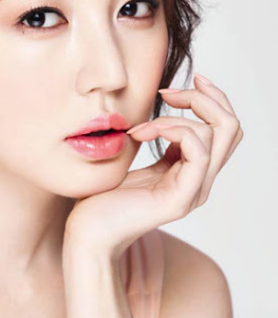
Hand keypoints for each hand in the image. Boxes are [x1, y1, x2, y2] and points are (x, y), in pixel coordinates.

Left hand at [64, 74, 243, 255]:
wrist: (87, 231)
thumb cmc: (102, 197)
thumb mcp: (134, 159)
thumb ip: (155, 139)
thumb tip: (163, 107)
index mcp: (191, 171)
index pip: (223, 129)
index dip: (209, 99)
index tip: (176, 86)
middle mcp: (200, 181)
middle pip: (231, 128)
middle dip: (204, 98)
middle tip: (167, 93)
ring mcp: (194, 191)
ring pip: (218, 134)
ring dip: (177, 116)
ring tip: (139, 128)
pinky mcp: (181, 198)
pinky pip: (197, 151)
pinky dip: (171, 130)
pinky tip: (141, 134)